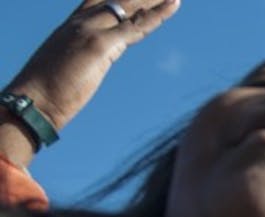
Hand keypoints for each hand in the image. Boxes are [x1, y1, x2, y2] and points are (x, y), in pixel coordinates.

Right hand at [3, 0, 179, 162]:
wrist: (33, 101)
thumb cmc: (47, 90)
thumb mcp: (70, 65)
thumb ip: (88, 54)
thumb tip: (101, 57)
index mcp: (72, 25)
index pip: (99, 1)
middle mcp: (81, 22)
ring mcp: (91, 31)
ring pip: (130, 6)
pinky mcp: (100, 44)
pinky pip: (137, 26)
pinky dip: (158, 14)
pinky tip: (174, 3)